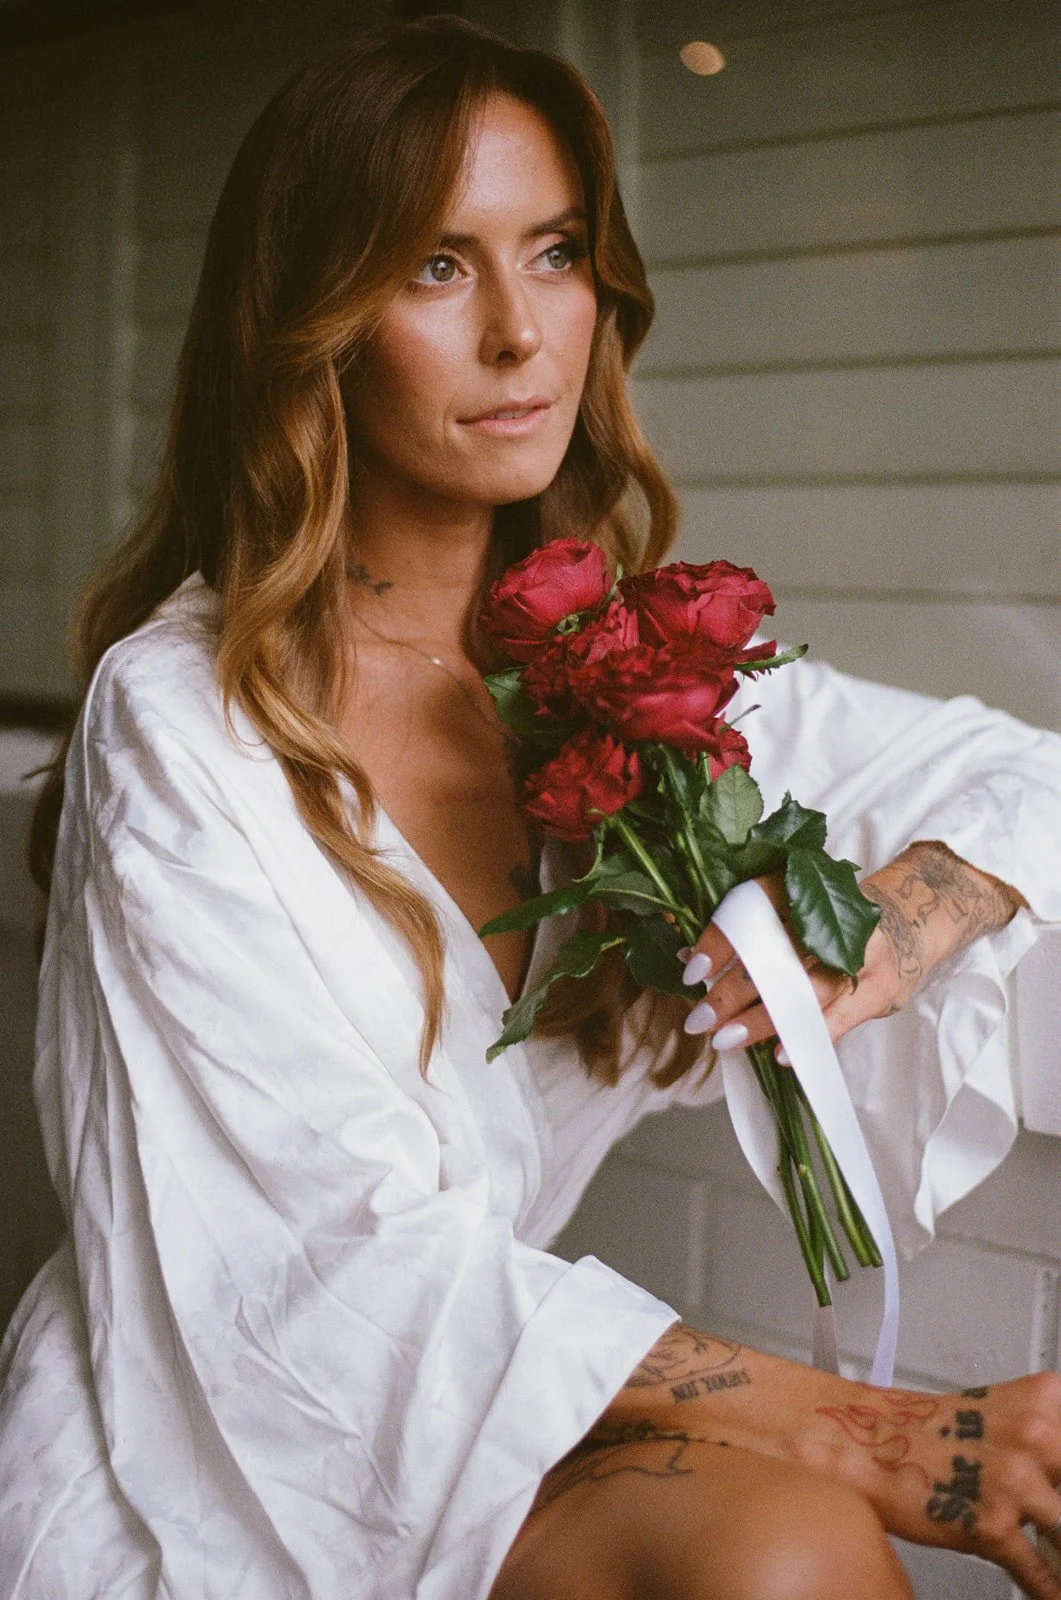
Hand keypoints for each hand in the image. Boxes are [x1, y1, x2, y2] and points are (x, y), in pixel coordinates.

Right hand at [602, 1325, 1060, 1599]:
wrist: (847, 1436)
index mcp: (1044, 1398)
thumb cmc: (915, 1431)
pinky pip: (1041, 1573)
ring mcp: (1014, 1477)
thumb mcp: (998, 1421)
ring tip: (1055, 1558)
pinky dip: (1045, 1588)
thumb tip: (1059, 1476)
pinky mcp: (987, 1521)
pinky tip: (1041, 1589)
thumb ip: (1044, 1443)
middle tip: (1060, 1530)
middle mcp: (1036, 1430)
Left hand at [681, 841, 1024, 1055]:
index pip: (755, 905)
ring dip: (761, 1019)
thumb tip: (691, 959)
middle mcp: (834, 915)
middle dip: (731, 990)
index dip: (721, 937)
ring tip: (726, 1040)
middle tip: (698, 1017)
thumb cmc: (837, 918)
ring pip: (803, 990)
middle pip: (774, 954)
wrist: (914, 918)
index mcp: (806, 885)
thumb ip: (752, 927)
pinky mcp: (878, 988)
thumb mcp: (800, 906)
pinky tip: (780, 1054)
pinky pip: (837, 1018)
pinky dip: (807, 1037)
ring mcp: (861, 952)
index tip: (693, 968)